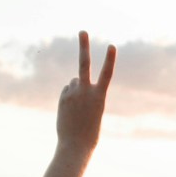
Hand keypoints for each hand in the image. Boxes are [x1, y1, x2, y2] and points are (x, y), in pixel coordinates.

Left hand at [57, 30, 115, 154]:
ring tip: (79, 108)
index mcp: (99, 97)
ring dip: (76, 89)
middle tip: (82, 31)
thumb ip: (86, 93)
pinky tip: (71, 110)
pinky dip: (69, 97)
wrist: (75, 145)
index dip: (110, 59)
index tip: (112, 45)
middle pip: (84, 64)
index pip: (107, 74)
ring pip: (74, 82)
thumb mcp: (93, 111)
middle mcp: (85, 91)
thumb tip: (72, 80)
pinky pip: (67, 90)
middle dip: (84, 46)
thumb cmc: (90, 132)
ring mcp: (72, 93)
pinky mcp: (63, 97)